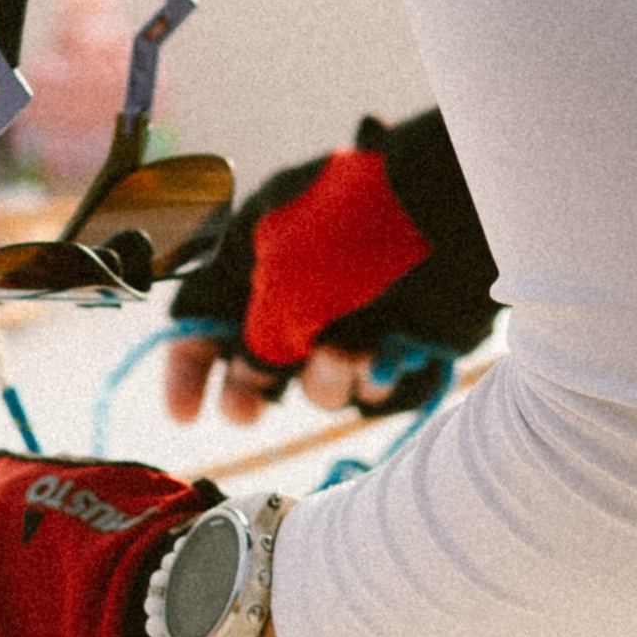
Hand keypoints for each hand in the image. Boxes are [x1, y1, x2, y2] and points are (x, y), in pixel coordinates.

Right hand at [164, 107, 495, 427]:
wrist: (452, 220)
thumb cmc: (354, 242)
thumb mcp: (282, 294)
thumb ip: (253, 343)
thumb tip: (251, 374)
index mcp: (260, 245)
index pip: (204, 308)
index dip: (188, 363)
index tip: (183, 413)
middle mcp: (301, 279)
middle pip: (257, 351)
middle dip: (251, 388)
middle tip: (246, 416)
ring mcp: (349, 306)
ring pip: (315, 375)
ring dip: (322, 379)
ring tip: (346, 357)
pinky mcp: (395, 332)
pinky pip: (366, 378)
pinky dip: (367, 377)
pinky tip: (379, 357)